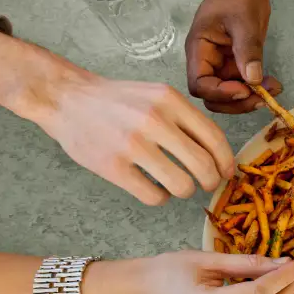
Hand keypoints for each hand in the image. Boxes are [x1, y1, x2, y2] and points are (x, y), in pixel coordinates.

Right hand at [35, 74, 233, 205]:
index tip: (227, 172)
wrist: (67, 98)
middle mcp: (154, 120)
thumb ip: (186, 118)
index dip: (226, 161)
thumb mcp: (157, 95)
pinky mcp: (112, 166)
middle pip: (203, 166)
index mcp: (170, 101)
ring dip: (185, 191)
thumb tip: (218, 153)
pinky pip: (153, 196)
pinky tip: (154, 189)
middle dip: (211, 181)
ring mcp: (132, 144)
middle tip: (206, 185)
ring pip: (181, 186)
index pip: (214, 138)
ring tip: (177, 186)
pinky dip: (160, 198)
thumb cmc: (118, 100)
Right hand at [186, 0, 281, 113]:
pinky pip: (243, 86)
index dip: (220, 93)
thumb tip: (253, 79)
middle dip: (236, 102)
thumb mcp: (244, 20)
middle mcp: (206, 63)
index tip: (244, 90)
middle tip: (262, 98)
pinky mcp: (235, 66)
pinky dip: (257, 89)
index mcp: (199, 50)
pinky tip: (273, 85)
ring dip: (249, 99)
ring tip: (272, 90)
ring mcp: (220, 66)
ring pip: (229, 96)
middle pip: (212, 97)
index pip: (200, 84)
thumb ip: (247, 50)